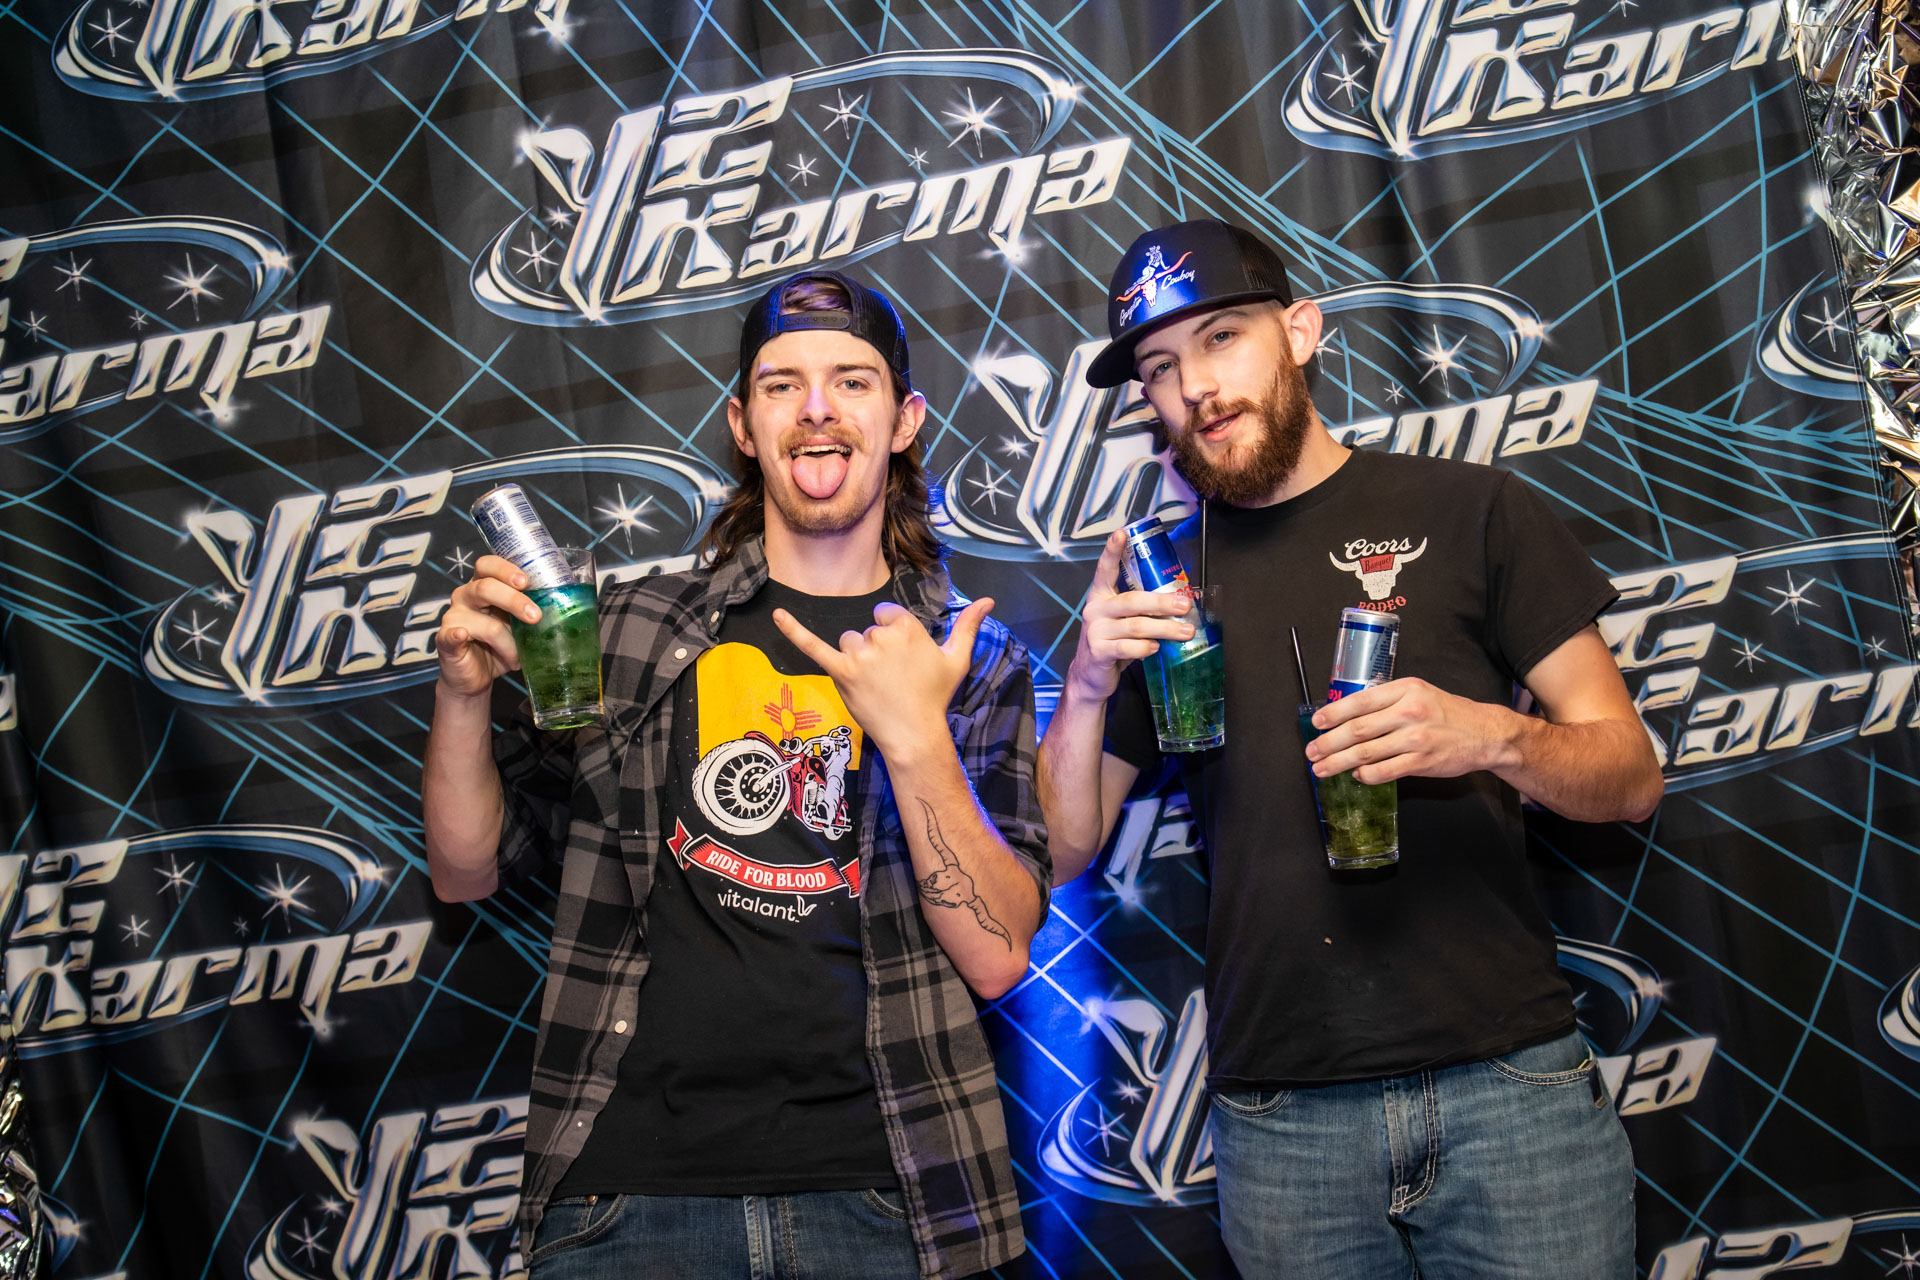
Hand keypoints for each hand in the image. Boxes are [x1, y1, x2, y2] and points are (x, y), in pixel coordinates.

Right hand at [434, 555, 539, 699]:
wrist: (475, 676)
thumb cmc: (497, 646)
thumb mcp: (517, 626)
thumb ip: (529, 612)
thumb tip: (561, 607)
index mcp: (482, 586)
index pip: (488, 565)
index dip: (506, 570)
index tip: (526, 582)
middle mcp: (465, 596)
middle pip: (486, 587)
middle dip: (515, 601)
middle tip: (535, 616)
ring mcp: (454, 617)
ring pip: (485, 622)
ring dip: (508, 643)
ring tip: (516, 658)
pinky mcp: (445, 639)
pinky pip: (452, 634)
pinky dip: (458, 635)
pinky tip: (464, 635)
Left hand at [772, 597, 993, 761]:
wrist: (914, 733)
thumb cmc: (935, 696)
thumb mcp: (957, 658)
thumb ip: (968, 625)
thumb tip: (989, 600)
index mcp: (908, 627)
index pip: (887, 615)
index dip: (894, 636)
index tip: (903, 660)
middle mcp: (883, 637)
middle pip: (868, 631)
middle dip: (877, 652)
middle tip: (893, 679)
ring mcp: (861, 655)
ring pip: (849, 642)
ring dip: (857, 658)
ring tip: (875, 684)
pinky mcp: (842, 672)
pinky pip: (814, 647)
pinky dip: (793, 631)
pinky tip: (777, 616)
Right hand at [1064, 528, 1195, 702]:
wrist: (1089, 677)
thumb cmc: (1112, 643)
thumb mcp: (1123, 621)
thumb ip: (1141, 610)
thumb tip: (1181, 601)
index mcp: (1101, 596)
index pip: (1105, 570)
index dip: (1112, 551)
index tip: (1121, 533)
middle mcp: (1095, 610)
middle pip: (1132, 600)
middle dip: (1162, 602)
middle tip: (1185, 605)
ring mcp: (1095, 631)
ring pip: (1136, 626)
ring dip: (1164, 629)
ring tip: (1185, 632)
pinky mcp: (1099, 652)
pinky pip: (1128, 648)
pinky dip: (1145, 648)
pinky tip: (1156, 648)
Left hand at [1305, 677, 1517, 784]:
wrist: (1484, 733)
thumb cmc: (1447, 713)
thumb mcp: (1418, 693)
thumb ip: (1387, 701)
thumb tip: (1348, 716)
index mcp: (1405, 690)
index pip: (1360, 701)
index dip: (1333, 713)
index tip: (1316, 723)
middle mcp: (1409, 712)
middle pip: (1357, 729)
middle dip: (1328, 743)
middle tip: (1312, 752)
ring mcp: (1415, 738)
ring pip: (1366, 752)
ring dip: (1338, 763)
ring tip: (1323, 768)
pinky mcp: (1422, 762)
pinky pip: (1384, 771)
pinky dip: (1366, 775)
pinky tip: (1356, 775)